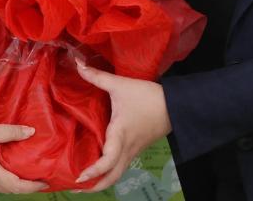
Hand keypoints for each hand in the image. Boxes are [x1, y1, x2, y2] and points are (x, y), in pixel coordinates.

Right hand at [0, 120, 46, 193]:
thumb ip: (11, 132)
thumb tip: (31, 131)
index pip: (16, 186)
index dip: (32, 186)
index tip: (45, 183)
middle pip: (8, 189)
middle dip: (25, 187)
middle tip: (39, 180)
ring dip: (13, 183)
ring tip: (25, 174)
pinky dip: (2, 178)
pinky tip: (5, 168)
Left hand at [75, 62, 171, 191]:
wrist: (177, 105)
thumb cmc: (147, 96)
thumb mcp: (121, 85)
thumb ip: (98, 77)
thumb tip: (78, 65)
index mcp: (120, 136)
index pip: (107, 162)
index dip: (92, 173)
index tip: (78, 178)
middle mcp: (127, 149)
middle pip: (112, 178)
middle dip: (94, 186)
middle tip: (74, 188)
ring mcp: (134, 151)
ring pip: (117, 174)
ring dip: (102, 181)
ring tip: (85, 181)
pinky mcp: (138, 148)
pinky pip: (122, 166)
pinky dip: (110, 172)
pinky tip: (101, 166)